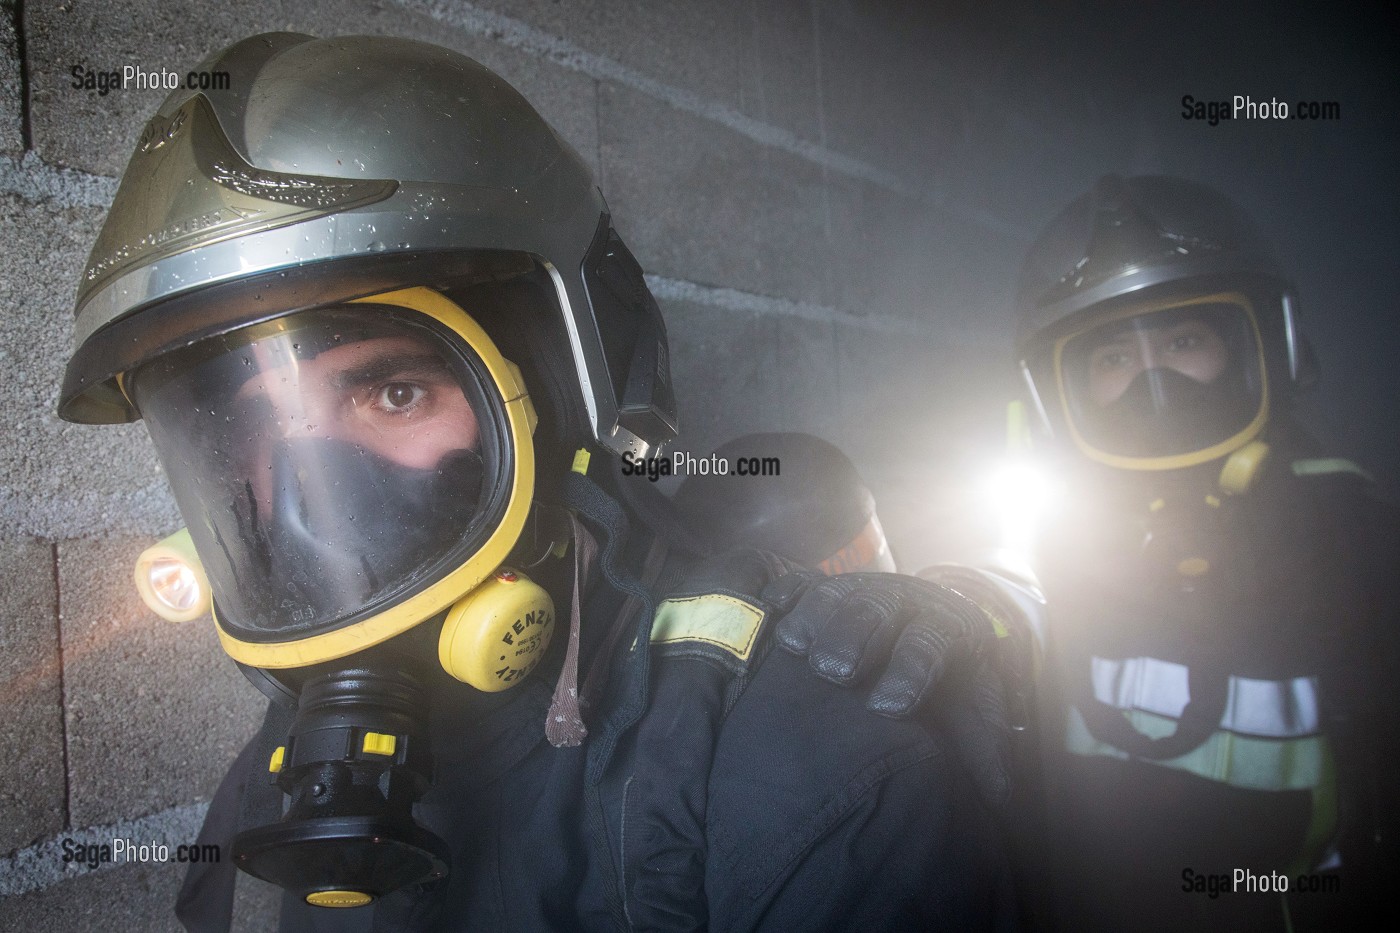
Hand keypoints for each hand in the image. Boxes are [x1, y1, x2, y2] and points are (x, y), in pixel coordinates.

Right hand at [767, 571, 1014, 806]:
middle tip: (832, 672)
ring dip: (815, 616)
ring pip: (838, 591)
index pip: (930, 641)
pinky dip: (787, 593)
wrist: (933, 628)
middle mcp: (904, 600)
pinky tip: (771, 609)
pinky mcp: (829, 587)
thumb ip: (984, 746)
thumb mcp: (974, 708)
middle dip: (854, 637)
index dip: (910, 670)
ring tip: (793, 646)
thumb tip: (999, 793)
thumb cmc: (949, 681)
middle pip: (878, 608)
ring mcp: (863, 588)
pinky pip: (804, 581)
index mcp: (946, 625)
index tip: (886, 708)